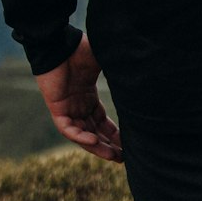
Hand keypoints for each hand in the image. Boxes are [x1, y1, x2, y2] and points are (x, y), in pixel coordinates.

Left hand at [34, 35, 122, 162]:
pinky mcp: (57, 108)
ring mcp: (67, 108)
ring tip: (114, 156)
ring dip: (97, 146)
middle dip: (109, 146)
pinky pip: (68, 129)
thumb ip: (120, 70)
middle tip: (124, 158)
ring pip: (83, 135)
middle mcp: (78, 105)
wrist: (60, 43)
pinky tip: (94, 141)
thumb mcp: (106, 61)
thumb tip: (144, 67)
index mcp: (88, 96)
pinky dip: (80, 136)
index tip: (128, 144)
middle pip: (94, 132)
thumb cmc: (81, 49)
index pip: (102, 122)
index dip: (114, 134)